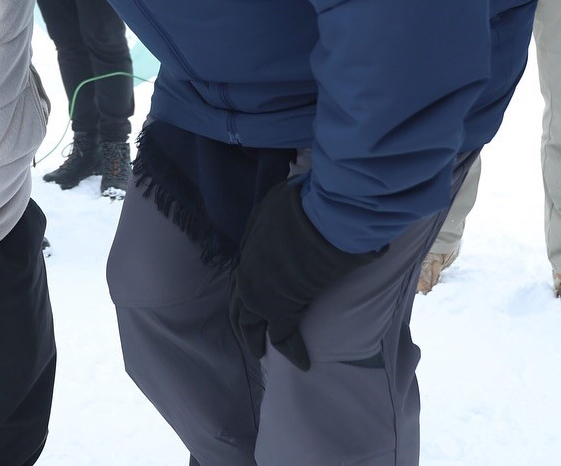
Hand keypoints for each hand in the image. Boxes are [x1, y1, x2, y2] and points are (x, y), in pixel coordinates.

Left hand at [228, 180, 384, 370]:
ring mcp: (259, 289)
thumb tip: (300, 201)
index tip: (252, 297)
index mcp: (250, 240)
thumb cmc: (312, 203)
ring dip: (254, 340)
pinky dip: (293, 352)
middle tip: (247, 333)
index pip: (244, 270)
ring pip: (249, 322)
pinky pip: (283, 336)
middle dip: (241, 318)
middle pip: (237, 299)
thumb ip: (289, 207)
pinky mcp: (279, 308)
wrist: (322, 217)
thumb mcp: (289, 197)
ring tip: (261, 353)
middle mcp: (248, 266)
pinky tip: (303, 363)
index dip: (247, 285)